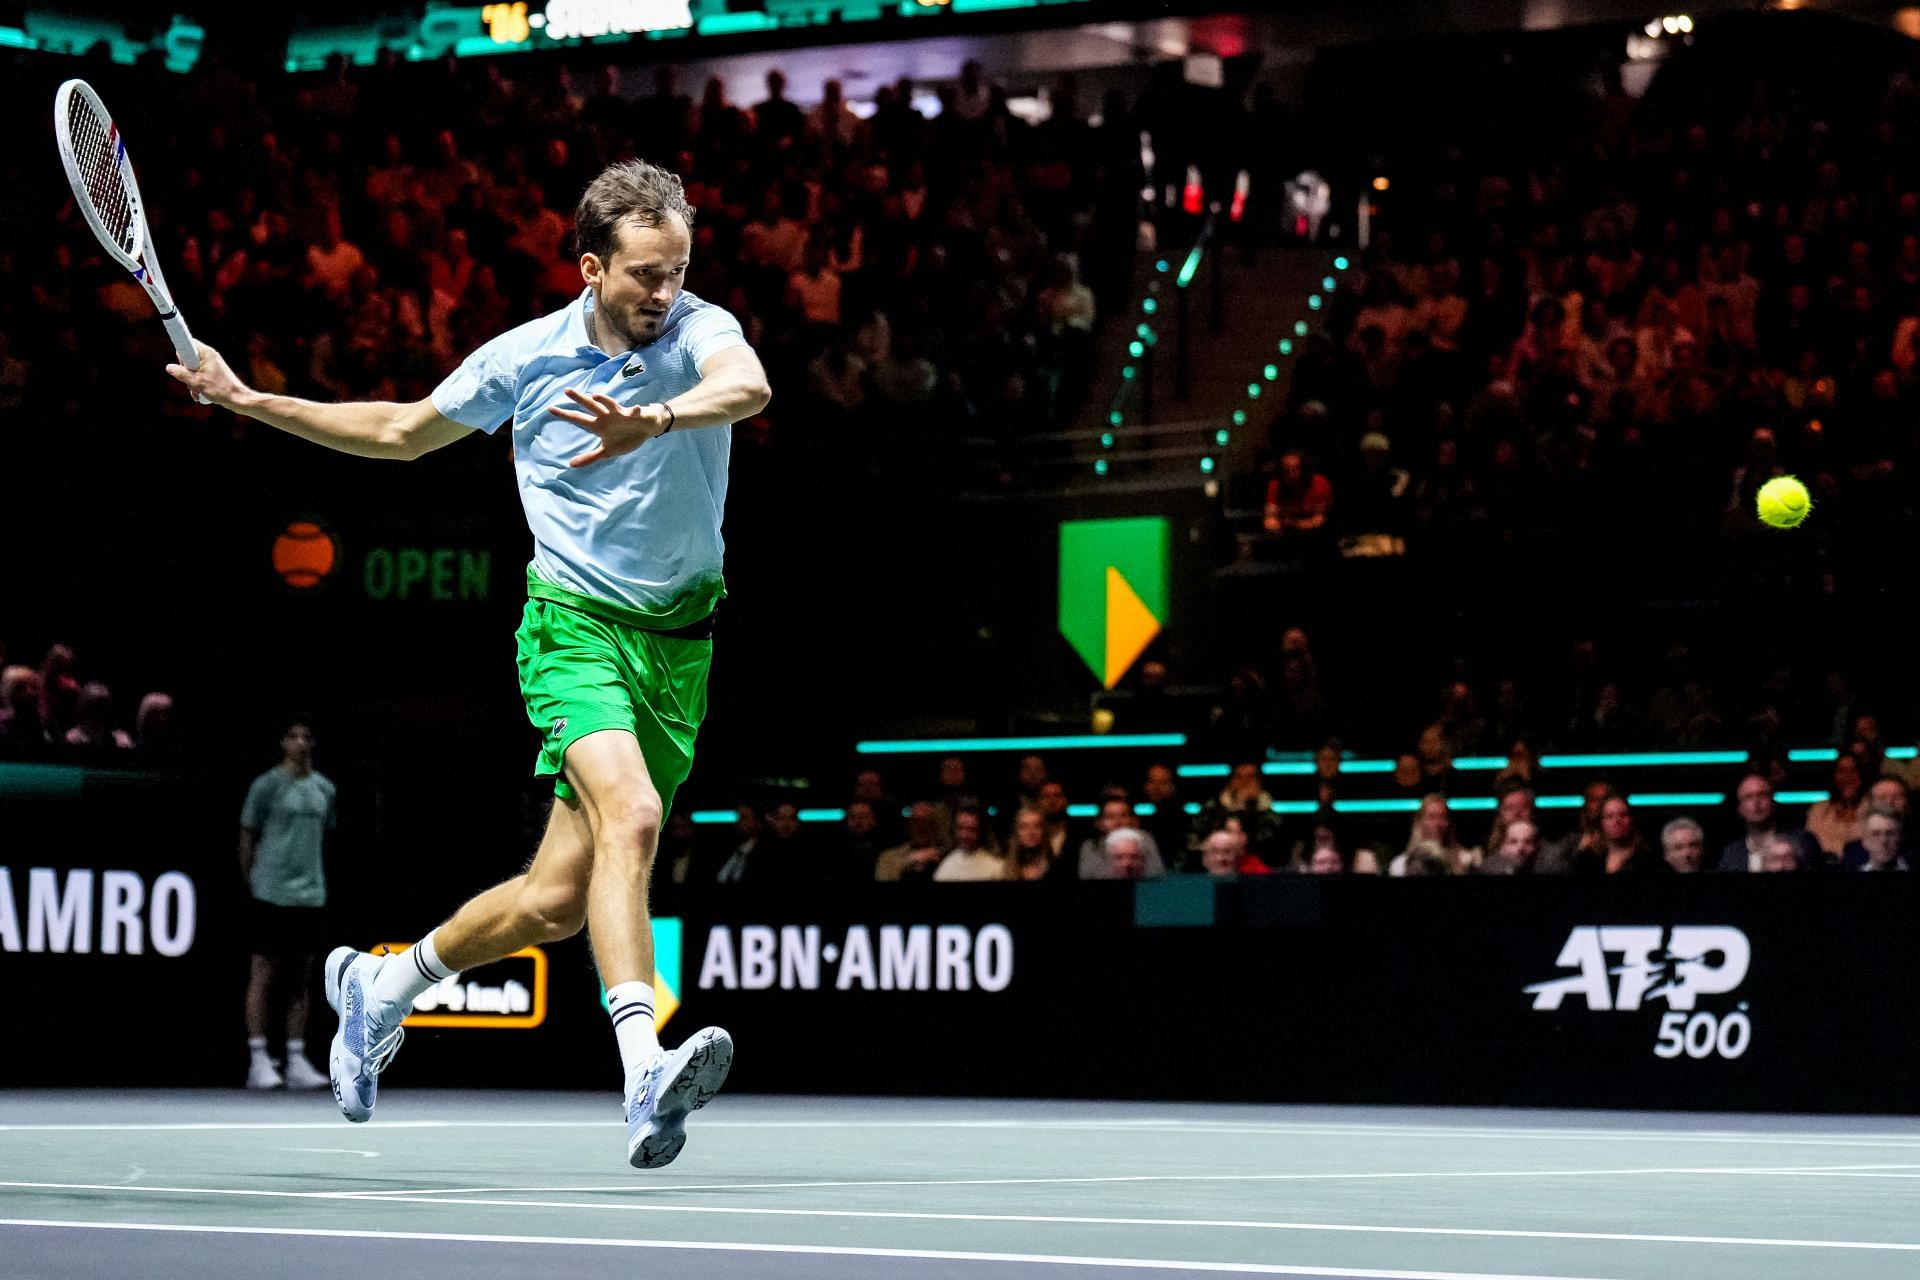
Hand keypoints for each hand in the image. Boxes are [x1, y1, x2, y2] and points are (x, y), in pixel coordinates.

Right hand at [166, 340, 249, 408]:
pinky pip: (198, 375)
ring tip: (196, 391)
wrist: (238, 399)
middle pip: (187, 358)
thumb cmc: (221, 389)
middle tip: (190, 382)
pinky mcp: (212, 372)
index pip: (188, 343)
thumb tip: (169, 367)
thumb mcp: (197, 382)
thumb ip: (181, 374)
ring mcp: (211, 364)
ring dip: (191, 381)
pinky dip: (196, 383)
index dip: (181, 353)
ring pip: (192, 369)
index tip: (180, 363)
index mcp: (206, 353)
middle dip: (185, 372)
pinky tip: (198, 393)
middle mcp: (209, 356)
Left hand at [548, 388, 669, 466]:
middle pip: (590, 406)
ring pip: (610, 404)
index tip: (550, 409)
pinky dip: (634, 411)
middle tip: (566, 390)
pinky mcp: (634, 415)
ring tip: (595, 396)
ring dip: (603, 400)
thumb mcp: (608, 451)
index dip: (565, 414)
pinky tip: (635, 409)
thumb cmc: (626, 437)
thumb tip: (570, 464)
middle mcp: (606, 416)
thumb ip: (590, 457)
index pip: (578, 419)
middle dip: (579, 399)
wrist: (646, 428)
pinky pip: (634, 412)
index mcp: (599, 425)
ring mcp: (620, 414)